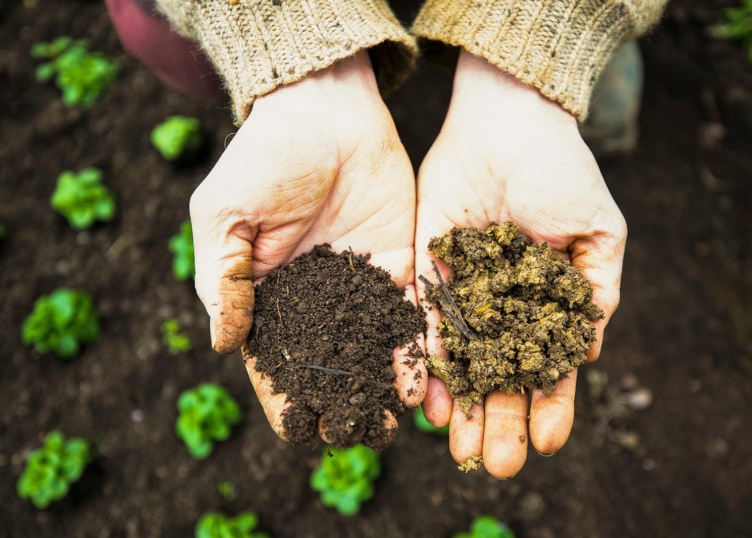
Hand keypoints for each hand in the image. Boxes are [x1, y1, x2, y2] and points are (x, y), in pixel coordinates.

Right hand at [189, 52, 424, 447]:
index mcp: (269, 294)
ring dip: (377, 390)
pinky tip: (416, 385)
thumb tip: (223, 344)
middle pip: (328, 366)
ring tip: (388, 429)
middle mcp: (317, 299)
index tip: (298, 430)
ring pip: (369, 351)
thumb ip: (224, 278)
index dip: (284, 398)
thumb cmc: (264, 157)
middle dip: (338, 404)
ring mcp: (360, 285)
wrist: (325, 110)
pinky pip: (405, 316)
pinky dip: (409, 351)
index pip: (275, 360)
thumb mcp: (225, 216)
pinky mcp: (399, 265)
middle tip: (353, 437)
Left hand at [416, 51, 626, 477]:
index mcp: (545, 301)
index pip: (548, 365)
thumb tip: (589, 355)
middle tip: (499, 466)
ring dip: (463, 407)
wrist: (508, 124)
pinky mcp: (428, 271)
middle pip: (502, 375)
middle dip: (501, 421)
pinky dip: (428, 361)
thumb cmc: (562, 172)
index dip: (551, 405)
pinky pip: (426, 323)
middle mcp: (502, 305)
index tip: (548, 443)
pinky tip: (430, 401)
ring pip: (463, 362)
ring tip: (462, 450)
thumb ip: (596, 293)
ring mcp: (464, 292)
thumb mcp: (599, 234)